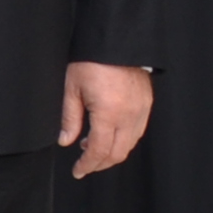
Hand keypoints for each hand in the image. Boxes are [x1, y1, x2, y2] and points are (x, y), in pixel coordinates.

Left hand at [58, 60, 153, 178]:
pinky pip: (137, 132)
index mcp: (108, 113)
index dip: (87, 165)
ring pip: (129, 144)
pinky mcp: (146, 105)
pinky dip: (123, 140)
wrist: (117, 41)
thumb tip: (66, 141)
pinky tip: (108, 135)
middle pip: (117, 153)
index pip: (98, 150)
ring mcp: (141, 111)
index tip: (77, 171)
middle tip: (84, 166)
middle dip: (99, 164)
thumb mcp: (72, 88)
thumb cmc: (91, 61)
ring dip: (111, 153)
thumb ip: (69, 118)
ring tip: (91, 148)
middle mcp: (129, 116)